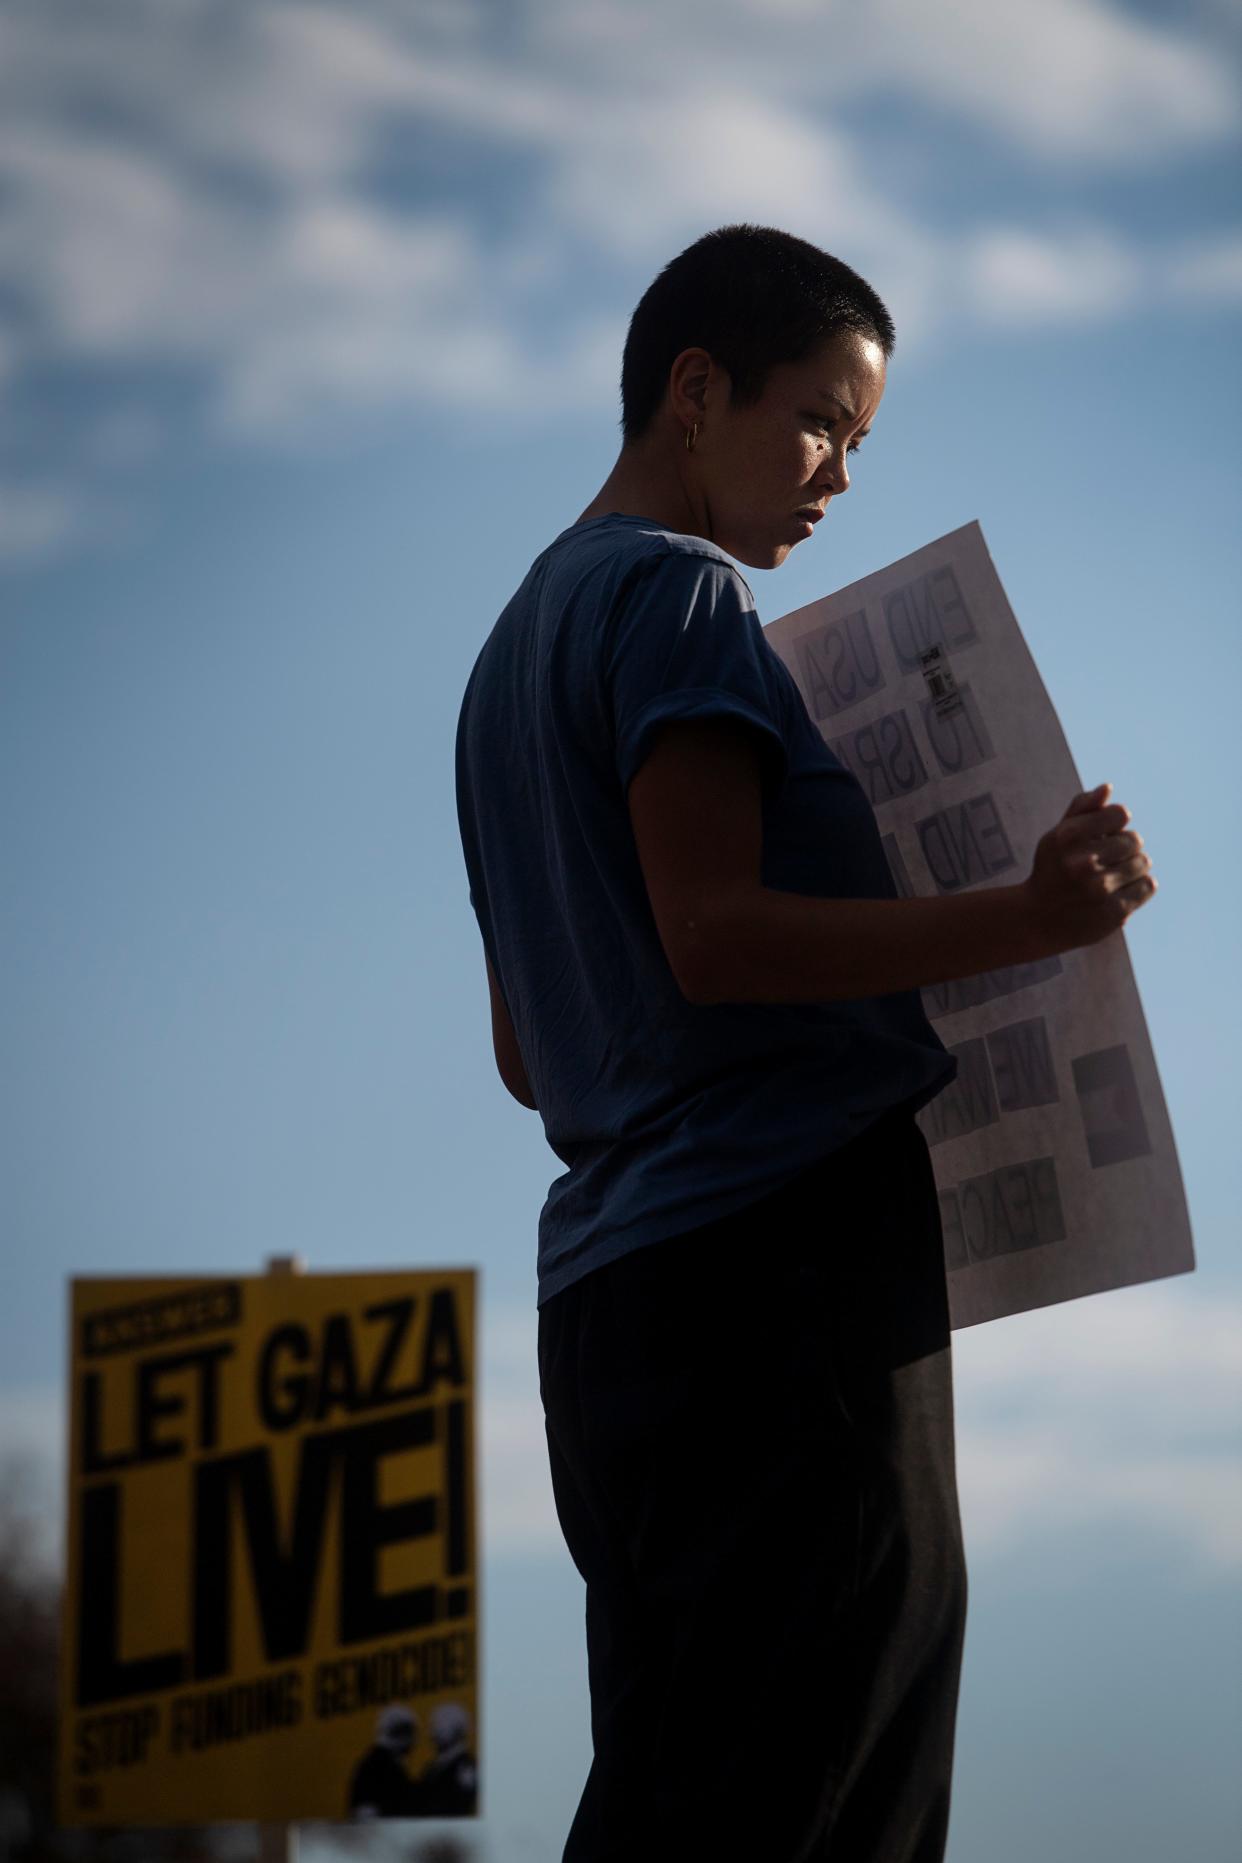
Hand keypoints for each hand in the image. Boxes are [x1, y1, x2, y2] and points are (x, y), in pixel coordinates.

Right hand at [1024, 783, 1156, 954]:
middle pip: (1134, 840)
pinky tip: (1119, 891)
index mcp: (1068, 837)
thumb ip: (1081, 808)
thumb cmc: (1051, 871)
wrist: (1037, 921)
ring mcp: (1100, 888)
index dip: (1115, 823)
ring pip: (1143, 863)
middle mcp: (1083, 862)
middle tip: (1107, 860)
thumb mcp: (1056, 836)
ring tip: (1112, 877)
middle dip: (1124, 848)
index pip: (1121, 814)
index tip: (1104, 834)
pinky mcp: (1114, 911)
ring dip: (1132, 868)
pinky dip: (1138, 887)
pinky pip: (1147, 886)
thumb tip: (1108, 788)